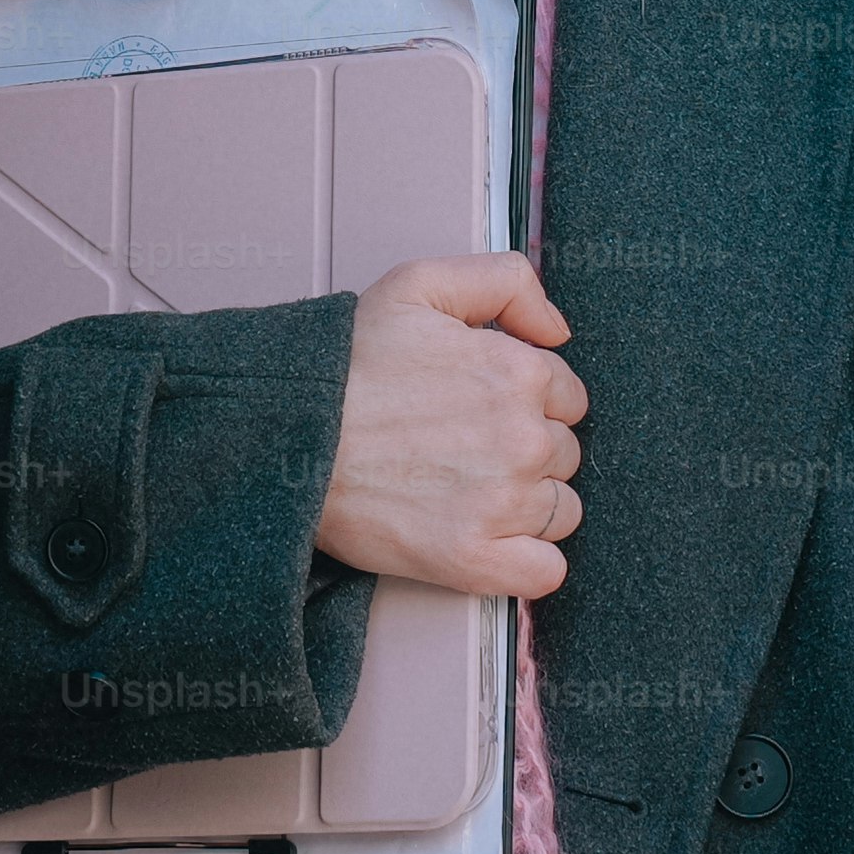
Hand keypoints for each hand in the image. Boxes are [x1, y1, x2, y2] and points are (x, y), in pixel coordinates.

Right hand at [313, 254, 588, 599]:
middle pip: (565, 455)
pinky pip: (544, 572)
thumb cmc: (347, 362)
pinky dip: (528, 564)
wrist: (286, 435)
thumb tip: (559, 331)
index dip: (528, 402)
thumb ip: (507, 282)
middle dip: (527, 453)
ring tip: (466, 492)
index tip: (482, 409)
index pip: (567, 397)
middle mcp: (523, 439)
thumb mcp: (421, 284)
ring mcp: (501, 504)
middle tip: (464, 450)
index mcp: (520, 373)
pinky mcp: (472, 560)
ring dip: (528, 506)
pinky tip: (490, 543)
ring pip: (560, 512)